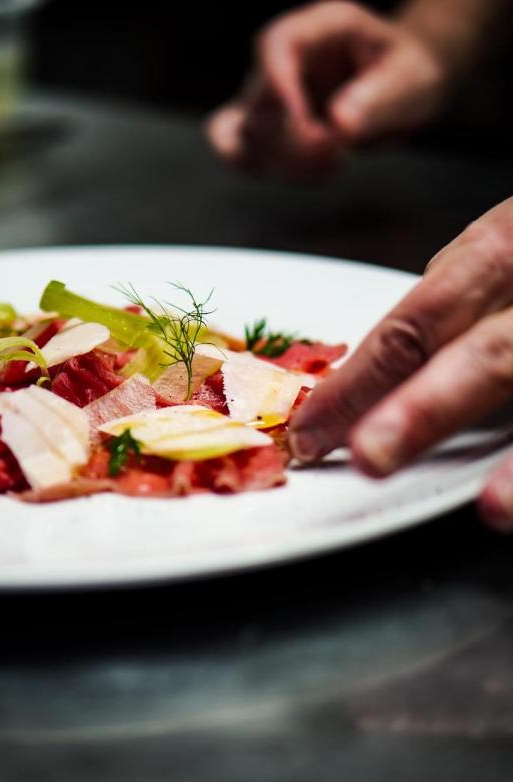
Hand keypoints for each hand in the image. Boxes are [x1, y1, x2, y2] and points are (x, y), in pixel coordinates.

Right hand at [206, 1, 449, 177]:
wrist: (403, 88)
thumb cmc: (407, 73)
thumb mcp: (409, 80)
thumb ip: (379, 99)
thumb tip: (340, 125)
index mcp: (321, 28)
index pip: (277, 44)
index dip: (280, 87)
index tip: (312, 132)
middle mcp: (285, 58)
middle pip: (257, 103)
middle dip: (294, 144)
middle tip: (339, 155)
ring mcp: (268, 94)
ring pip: (243, 136)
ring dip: (283, 164)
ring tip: (333, 163)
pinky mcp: (264, 127)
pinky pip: (238, 152)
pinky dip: (268, 171)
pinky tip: (312, 172)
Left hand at [289, 197, 512, 529]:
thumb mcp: (497, 249)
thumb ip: (446, 304)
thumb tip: (365, 374)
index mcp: (505, 248)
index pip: (418, 322)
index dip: (361, 380)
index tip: (313, 429)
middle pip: (489, 356)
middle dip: (428, 409)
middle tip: (371, 455)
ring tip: (494, 508)